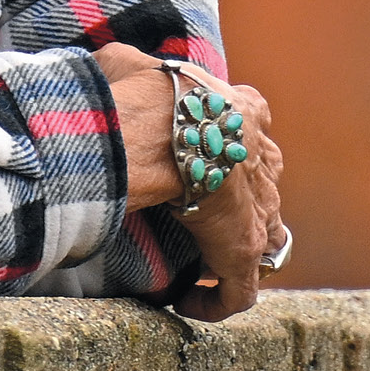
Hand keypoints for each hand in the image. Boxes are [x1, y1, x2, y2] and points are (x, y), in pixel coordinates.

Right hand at [95, 43, 286, 322]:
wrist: (165, 126)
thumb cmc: (145, 92)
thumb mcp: (132, 63)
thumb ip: (127, 66)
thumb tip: (107, 65)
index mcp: (243, 111)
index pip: (249, 132)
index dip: (225, 154)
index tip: (196, 168)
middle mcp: (262, 159)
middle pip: (261, 188)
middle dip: (236, 208)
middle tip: (195, 222)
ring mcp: (259, 209)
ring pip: (260, 240)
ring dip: (230, 256)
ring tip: (195, 269)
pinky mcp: (243, 251)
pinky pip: (238, 291)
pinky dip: (215, 303)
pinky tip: (185, 306)